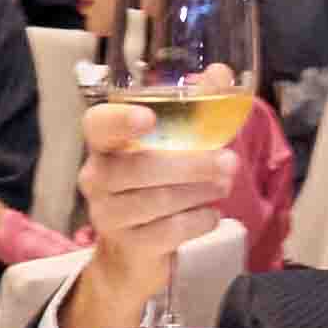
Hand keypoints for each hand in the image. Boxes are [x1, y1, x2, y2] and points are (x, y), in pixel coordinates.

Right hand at [57, 98, 237, 327]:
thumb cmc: (154, 185)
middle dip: (191, 165)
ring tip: (224, 185)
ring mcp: (108, 214)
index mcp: (104, 144)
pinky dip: (197, 222)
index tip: (149, 118)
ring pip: (157, 201)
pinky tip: (211, 215)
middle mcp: (97, 177)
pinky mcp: (128, 245)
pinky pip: (168, 231)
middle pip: (140, 168)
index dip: (120, 120)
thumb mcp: (174, 144)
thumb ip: (197, 104)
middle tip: (230, 163)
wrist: (132, 254)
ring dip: (199, 192)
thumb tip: (221, 73)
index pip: (98, 125)